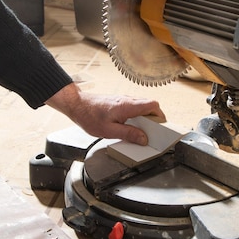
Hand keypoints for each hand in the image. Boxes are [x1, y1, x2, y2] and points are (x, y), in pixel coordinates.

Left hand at [46, 83, 165, 145]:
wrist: (77, 105)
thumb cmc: (89, 116)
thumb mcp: (109, 131)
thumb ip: (128, 134)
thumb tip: (143, 139)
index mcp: (127, 106)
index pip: (152, 105)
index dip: (160, 115)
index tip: (161, 126)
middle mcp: (127, 100)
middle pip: (150, 105)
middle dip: (154, 118)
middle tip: (153, 131)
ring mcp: (123, 100)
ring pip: (142, 106)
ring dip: (145, 118)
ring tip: (142, 131)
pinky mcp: (119, 102)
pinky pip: (134, 107)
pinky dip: (137, 116)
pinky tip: (131, 126)